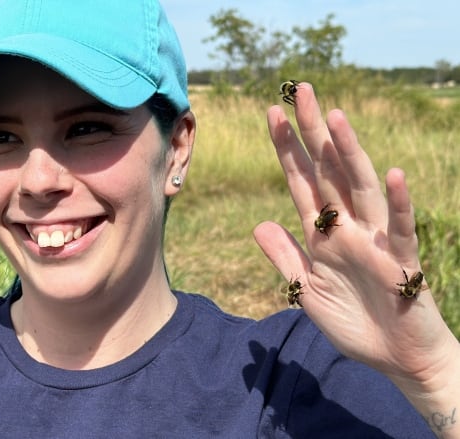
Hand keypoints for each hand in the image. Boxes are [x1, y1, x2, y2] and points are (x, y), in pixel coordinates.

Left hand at [253, 82, 458, 431]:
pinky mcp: (402, 263)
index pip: (300, 182)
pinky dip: (399, 204)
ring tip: (335, 118)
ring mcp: (376, 241)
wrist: (397, 359)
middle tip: (300, 91)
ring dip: (348, 154)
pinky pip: (401, 229)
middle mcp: (348, 228)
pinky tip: (395, 176)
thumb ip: (286, 258)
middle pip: (327, 172)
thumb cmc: (355, 322)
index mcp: (323, 234)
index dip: (286, 150)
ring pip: (361, 188)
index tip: (271, 115)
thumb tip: (259, 225)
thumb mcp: (307, 291)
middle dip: (313, 132)